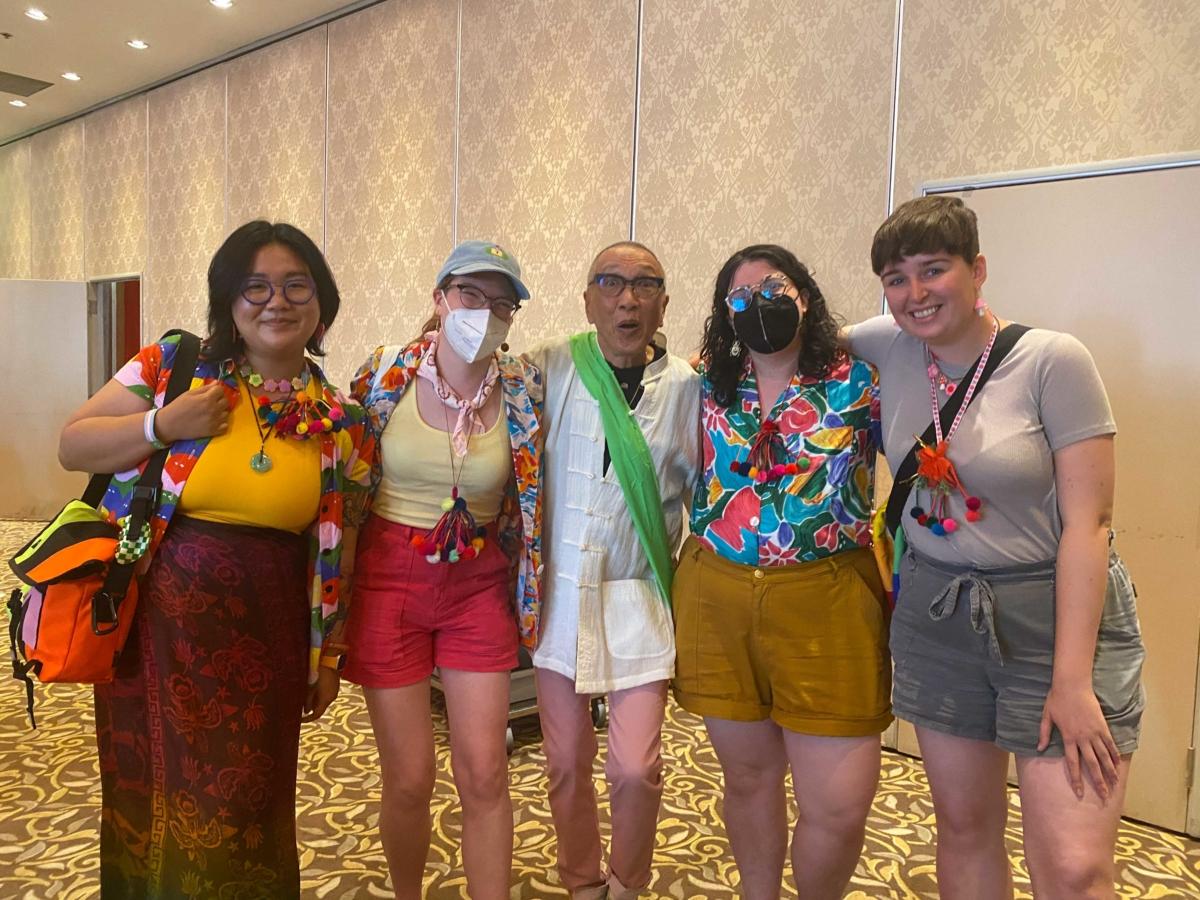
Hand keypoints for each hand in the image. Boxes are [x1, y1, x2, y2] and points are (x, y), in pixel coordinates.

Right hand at [156, 382, 230, 441]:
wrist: (169, 424)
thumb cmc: (177, 407)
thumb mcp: (189, 394)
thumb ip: (205, 388)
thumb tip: (217, 383)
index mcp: (207, 398)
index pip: (221, 390)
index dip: (216, 390)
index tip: (212, 393)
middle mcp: (213, 409)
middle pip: (225, 401)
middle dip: (219, 400)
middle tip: (210, 402)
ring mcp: (214, 421)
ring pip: (226, 413)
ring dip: (220, 412)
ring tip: (209, 412)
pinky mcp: (213, 431)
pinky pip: (225, 426)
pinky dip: (221, 423)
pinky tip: (212, 421)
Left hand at [302, 667, 340, 722]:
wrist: (331, 663)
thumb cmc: (320, 675)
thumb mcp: (311, 688)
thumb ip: (308, 700)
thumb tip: (305, 711)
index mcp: (325, 700)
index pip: (317, 715)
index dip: (308, 719)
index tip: (300, 720)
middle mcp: (331, 699)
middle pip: (320, 709)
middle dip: (311, 710)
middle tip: (300, 709)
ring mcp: (334, 693)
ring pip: (323, 703)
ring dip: (315, 703)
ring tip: (305, 699)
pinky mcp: (335, 688)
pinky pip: (326, 697)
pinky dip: (319, 698)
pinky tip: (314, 692)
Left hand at [1038, 681, 1120, 800]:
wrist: (1072, 685)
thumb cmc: (1057, 699)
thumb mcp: (1046, 716)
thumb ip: (1043, 733)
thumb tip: (1038, 748)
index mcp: (1068, 738)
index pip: (1072, 764)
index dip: (1076, 780)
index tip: (1080, 793)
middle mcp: (1083, 738)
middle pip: (1092, 765)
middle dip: (1098, 782)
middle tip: (1104, 796)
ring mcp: (1094, 733)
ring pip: (1104, 757)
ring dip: (1109, 772)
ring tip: (1115, 784)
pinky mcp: (1103, 726)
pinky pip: (1110, 744)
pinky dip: (1115, 755)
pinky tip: (1118, 764)